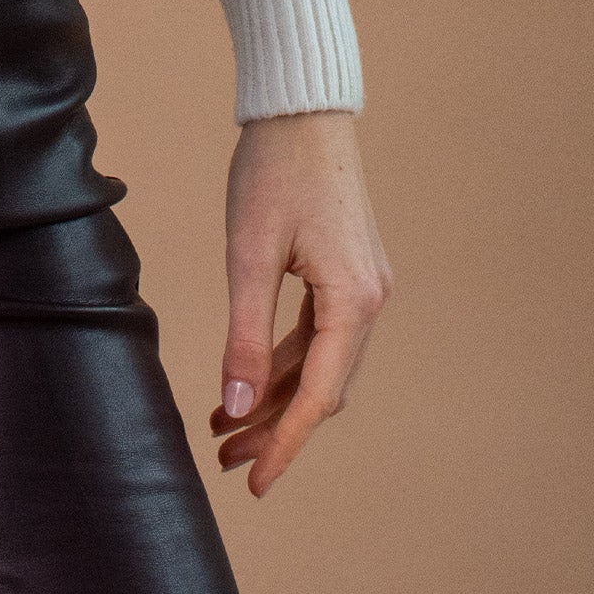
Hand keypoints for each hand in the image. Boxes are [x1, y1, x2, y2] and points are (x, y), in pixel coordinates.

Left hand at [208, 109, 390, 495]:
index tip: (255, 484)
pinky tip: (246, 380)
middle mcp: (370, 301)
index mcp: (353, 301)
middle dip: (276, 427)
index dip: (285, 445)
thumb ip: (245, 335)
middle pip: (323, 387)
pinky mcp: (349, 273)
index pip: (319, 395)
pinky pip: (318, 335)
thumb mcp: (248, 254)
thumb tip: (236, 407)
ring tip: (224, 428)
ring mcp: (364, 287)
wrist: (302, 109)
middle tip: (225, 460)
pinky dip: (284, 361)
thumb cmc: (274, 171)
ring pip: (320, 364)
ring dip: (276, 397)